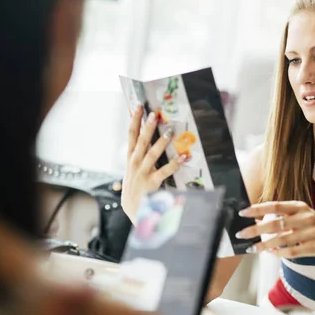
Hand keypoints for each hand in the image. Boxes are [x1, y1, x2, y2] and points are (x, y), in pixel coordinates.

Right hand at [121, 105, 185, 220]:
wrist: (133, 208)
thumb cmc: (136, 185)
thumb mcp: (133, 167)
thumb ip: (139, 153)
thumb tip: (147, 137)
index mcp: (130, 157)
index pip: (131, 134)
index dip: (134, 120)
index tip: (137, 106)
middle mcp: (134, 162)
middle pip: (140, 141)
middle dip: (147, 127)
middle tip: (153, 114)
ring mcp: (142, 172)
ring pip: (151, 154)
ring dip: (160, 143)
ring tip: (169, 132)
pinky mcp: (151, 183)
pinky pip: (164, 171)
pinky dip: (174, 164)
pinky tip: (183, 157)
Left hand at [235, 201, 314, 259]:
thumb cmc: (313, 226)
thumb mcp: (301, 215)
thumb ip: (282, 216)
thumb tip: (256, 221)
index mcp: (300, 206)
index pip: (274, 206)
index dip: (257, 209)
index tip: (242, 213)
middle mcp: (306, 218)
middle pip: (275, 224)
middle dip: (255, 230)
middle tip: (240, 233)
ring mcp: (310, 233)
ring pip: (281, 240)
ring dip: (263, 245)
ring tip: (251, 248)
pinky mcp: (314, 247)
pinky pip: (291, 252)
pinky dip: (278, 253)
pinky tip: (270, 253)